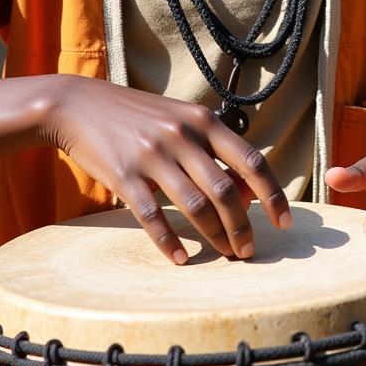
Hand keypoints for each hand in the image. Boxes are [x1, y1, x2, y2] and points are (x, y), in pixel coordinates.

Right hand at [46, 77, 290, 263]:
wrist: (80, 105)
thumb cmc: (138, 116)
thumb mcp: (181, 120)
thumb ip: (214, 150)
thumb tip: (249, 192)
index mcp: (202, 120)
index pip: (251, 160)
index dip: (273, 194)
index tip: (285, 222)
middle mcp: (182, 136)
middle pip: (226, 191)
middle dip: (243, 227)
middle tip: (249, 251)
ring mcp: (153, 156)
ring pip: (196, 207)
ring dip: (215, 237)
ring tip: (226, 255)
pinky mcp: (124, 175)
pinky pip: (153, 217)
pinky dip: (169, 242)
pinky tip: (180, 259)